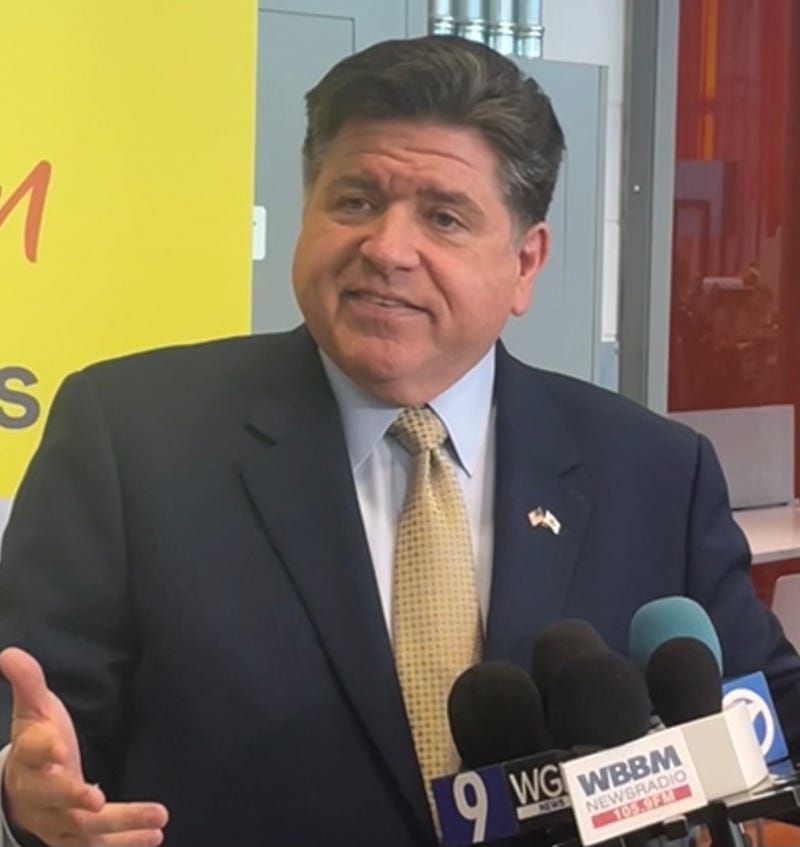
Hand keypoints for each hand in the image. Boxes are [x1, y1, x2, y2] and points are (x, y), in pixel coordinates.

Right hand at [0, 648, 167, 845]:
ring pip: (83, 832)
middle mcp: (40, 794)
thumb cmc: (35, 740)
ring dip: (121, 828)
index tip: (59, 748)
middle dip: (74, 799)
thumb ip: (28, 681)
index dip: (44, 750)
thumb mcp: (32, 709)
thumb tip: (9, 653)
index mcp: (30, 757)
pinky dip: (123, 846)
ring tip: (158, 821)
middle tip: (99, 800)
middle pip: (55, 800)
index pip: (33, 751)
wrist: (18, 786)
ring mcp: (56, 821)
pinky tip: (154, 837)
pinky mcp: (71, 838)